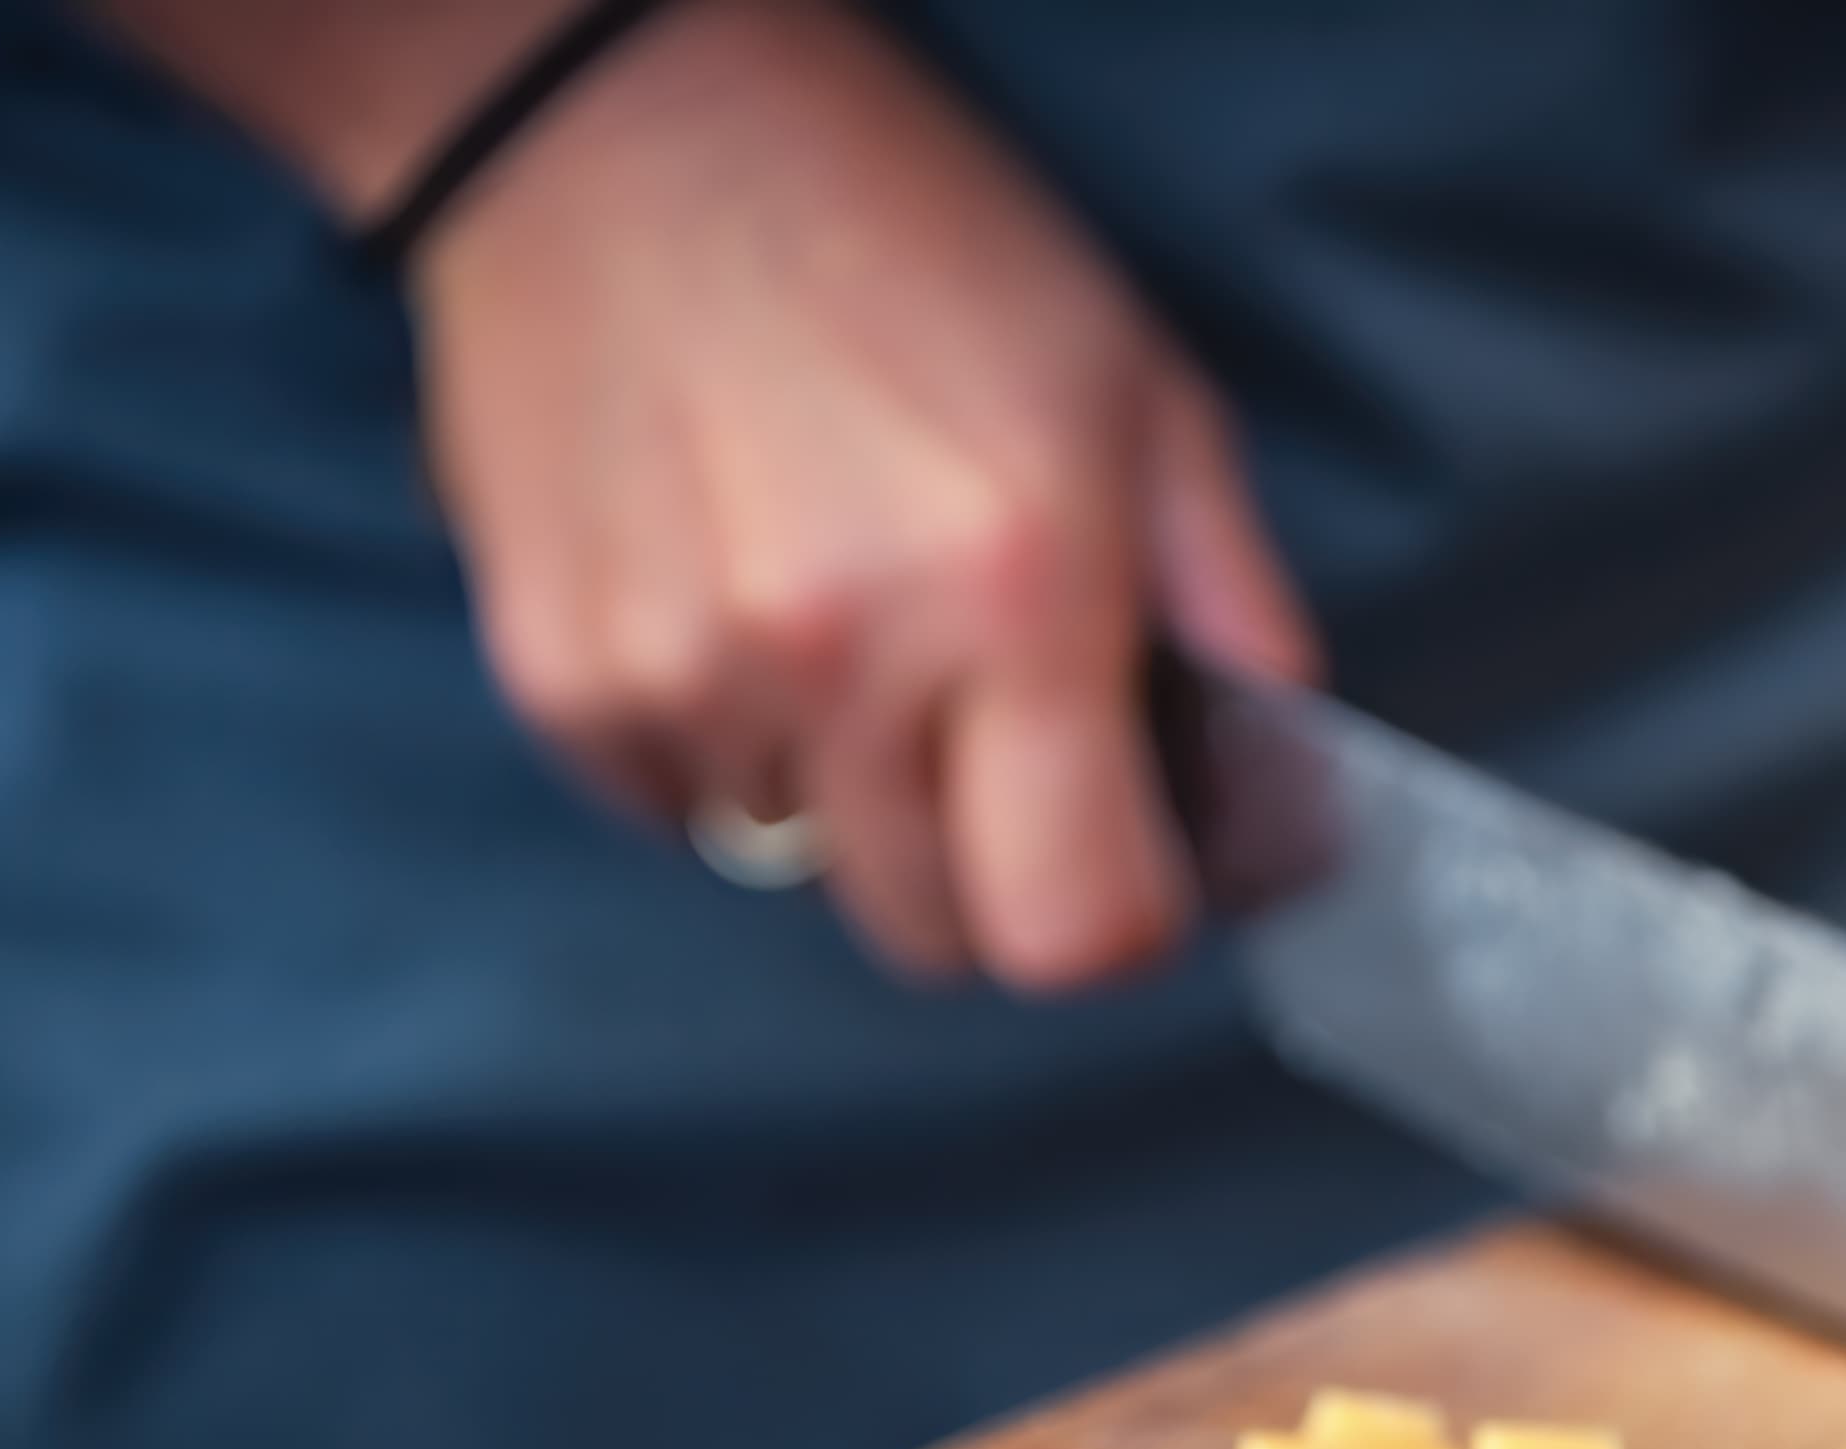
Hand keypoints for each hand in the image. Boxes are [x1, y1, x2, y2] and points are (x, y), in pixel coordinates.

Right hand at [402, 0, 1316, 987]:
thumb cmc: (907, 234)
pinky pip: (673, 807)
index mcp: (1017, 590)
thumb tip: (1280, 800)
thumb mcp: (1135, 383)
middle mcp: (843, 654)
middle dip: (982, 868)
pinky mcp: (564, 674)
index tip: (1119, 861)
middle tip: (983, 730)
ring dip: (842, 790)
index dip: (1117, 921)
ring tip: (840, 611)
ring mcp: (686, 675)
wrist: (613, 115)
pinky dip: (718, 746)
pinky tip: (730, 589)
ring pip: (802, 865)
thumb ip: (1229, 602)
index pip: (1075, 930)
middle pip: (935, 936)